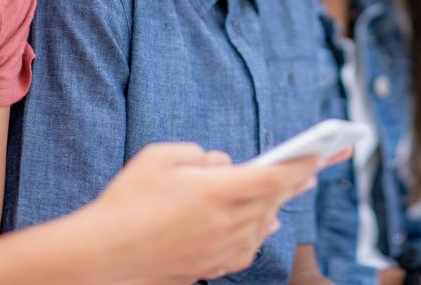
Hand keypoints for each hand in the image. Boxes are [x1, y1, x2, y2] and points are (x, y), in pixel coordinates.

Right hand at [77, 142, 318, 281]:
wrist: (102, 254)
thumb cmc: (127, 201)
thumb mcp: (160, 157)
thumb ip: (199, 154)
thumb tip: (223, 165)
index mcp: (216, 191)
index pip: (273, 176)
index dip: (300, 164)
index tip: (319, 154)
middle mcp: (226, 223)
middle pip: (273, 199)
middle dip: (296, 181)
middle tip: (315, 168)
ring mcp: (220, 249)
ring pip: (263, 225)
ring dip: (278, 205)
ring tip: (291, 190)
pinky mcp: (209, 266)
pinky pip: (248, 249)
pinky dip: (261, 233)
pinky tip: (266, 225)